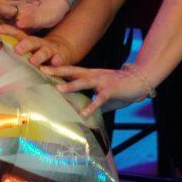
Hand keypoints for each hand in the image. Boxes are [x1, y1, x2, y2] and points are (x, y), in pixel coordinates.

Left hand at [0, 0, 69, 29]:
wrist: (54, 8)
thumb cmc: (32, 16)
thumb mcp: (13, 22)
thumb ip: (1, 23)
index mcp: (4, 9)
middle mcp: (10, 8)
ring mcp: (22, 12)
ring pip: (8, 8)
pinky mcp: (35, 17)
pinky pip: (29, 19)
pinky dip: (25, 19)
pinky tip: (21, 20)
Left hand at [0, 24, 73, 67]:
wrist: (62, 49)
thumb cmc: (38, 50)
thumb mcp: (27, 46)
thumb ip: (13, 46)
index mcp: (28, 40)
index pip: (16, 33)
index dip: (7, 30)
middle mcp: (38, 43)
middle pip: (30, 41)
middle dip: (24, 45)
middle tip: (17, 49)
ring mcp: (50, 50)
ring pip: (44, 52)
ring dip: (38, 56)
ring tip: (33, 61)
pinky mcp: (60, 58)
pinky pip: (59, 60)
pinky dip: (57, 62)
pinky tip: (55, 63)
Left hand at [41, 63, 155, 117]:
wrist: (139, 80)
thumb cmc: (121, 87)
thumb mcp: (104, 94)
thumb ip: (94, 102)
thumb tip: (87, 114)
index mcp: (91, 74)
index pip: (71, 70)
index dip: (57, 68)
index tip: (42, 67)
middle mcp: (94, 75)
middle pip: (73, 71)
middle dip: (57, 70)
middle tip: (41, 69)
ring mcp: (102, 81)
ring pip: (84, 82)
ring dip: (71, 85)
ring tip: (58, 89)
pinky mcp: (111, 90)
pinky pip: (100, 99)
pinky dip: (91, 106)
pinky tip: (83, 114)